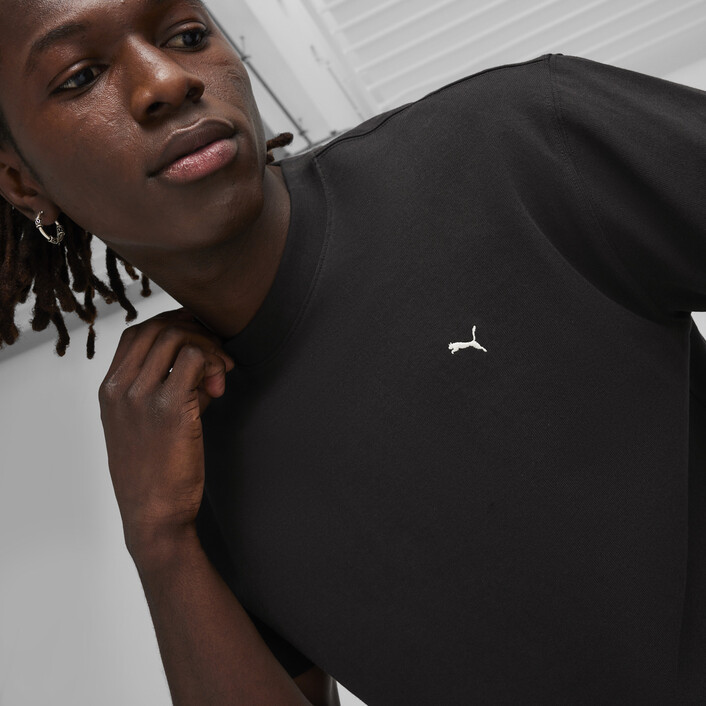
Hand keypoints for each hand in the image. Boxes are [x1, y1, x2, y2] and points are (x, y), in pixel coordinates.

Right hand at [98, 307, 234, 557]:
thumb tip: (202, 364)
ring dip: (207, 347)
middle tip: (218, 354)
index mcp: (109, 390)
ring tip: (221, 374)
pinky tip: (219, 388)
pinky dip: (212, 363)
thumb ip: (165, 389)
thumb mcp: (145, 425)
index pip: (136, 333)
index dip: (172, 326)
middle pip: (157, 328)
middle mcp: (119, 388)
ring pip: (176, 337)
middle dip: (194, 332)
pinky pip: (194, 359)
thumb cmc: (155, 473)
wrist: (154, 515)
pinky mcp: (168, 407)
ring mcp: (140, 396)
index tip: (198, 340)